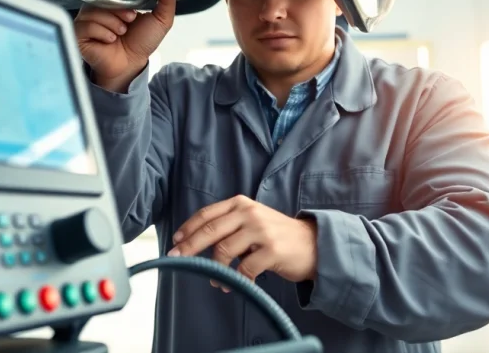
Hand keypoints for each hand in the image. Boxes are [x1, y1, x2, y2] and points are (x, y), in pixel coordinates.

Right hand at [74, 0, 175, 91]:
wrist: (131, 65)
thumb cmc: (140, 43)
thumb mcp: (160, 20)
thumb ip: (166, 1)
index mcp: (113, 2)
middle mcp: (97, 9)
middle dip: (119, 8)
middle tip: (130, 19)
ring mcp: (86, 20)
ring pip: (94, 11)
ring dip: (113, 23)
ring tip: (120, 33)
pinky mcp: (78, 34)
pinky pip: (86, 26)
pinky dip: (103, 33)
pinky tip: (109, 40)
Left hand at [168, 195, 318, 289]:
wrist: (314, 244)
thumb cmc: (277, 235)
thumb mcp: (252, 221)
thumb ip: (229, 225)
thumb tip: (195, 240)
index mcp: (241, 204)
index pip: (206, 214)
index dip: (188, 228)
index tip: (175, 241)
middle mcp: (249, 213)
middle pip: (209, 230)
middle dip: (189, 247)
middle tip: (176, 259)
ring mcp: (260, 231)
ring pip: (223, 251)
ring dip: (216, 270)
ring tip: (217, 282)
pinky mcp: (271, 250)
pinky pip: (244, 269)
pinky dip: (237, 280)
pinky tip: (239, 284)